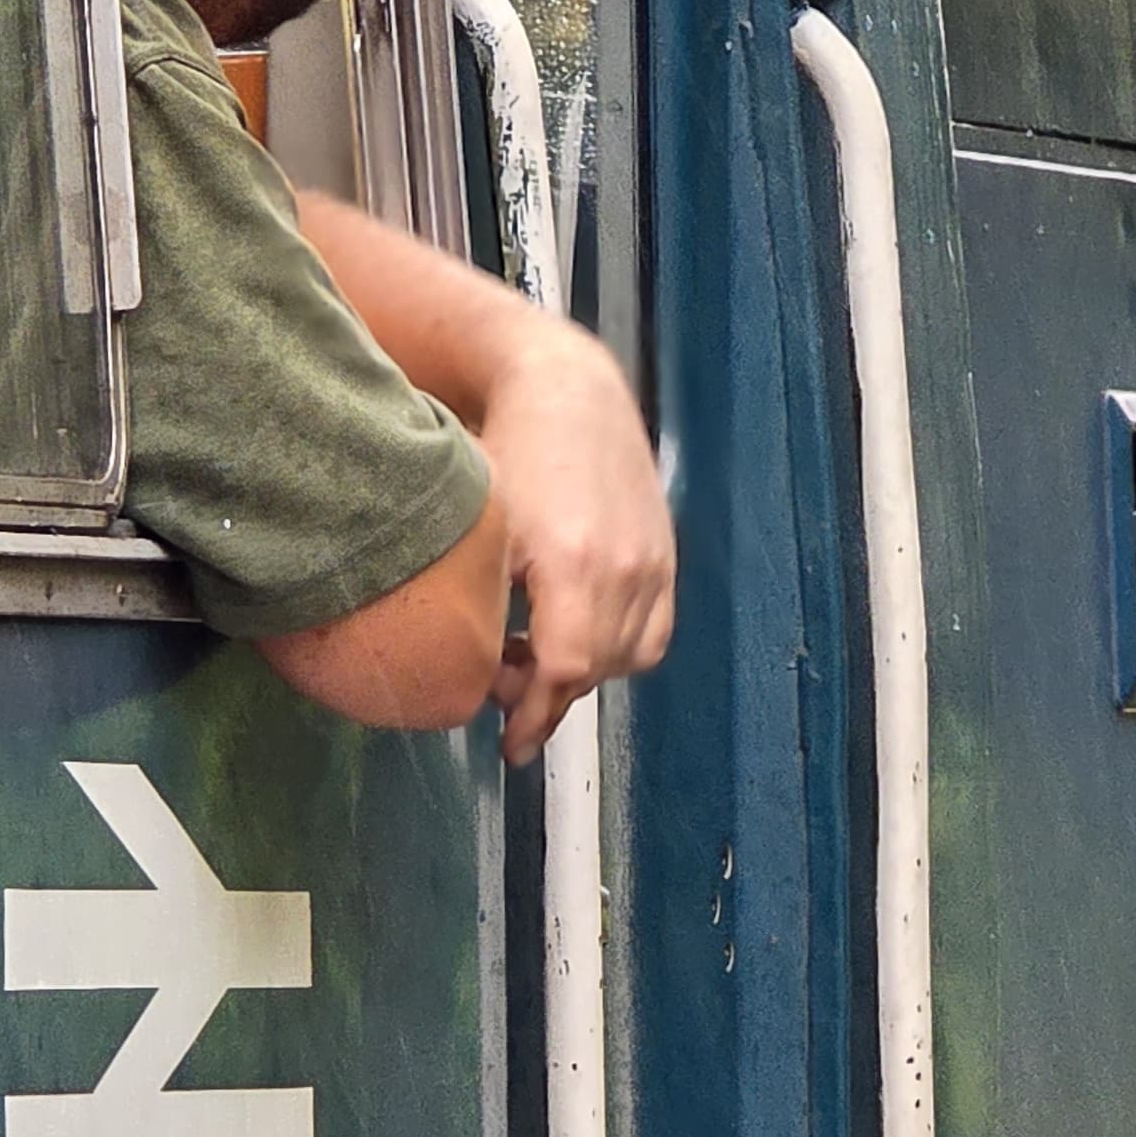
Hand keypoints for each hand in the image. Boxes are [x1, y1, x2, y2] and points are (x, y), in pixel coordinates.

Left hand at [479, 321, 674, 766]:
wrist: (567, 394)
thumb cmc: (505, 451)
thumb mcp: (478, 529)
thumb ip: (478, 606)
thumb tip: (469, 677)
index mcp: (571, 560)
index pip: (564, 668)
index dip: (535, 713)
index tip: (510, 742)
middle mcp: (623, 565)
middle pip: (594, 669)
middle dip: (546, 693)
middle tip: (502, 684)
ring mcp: (652, 561)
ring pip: (627, 657)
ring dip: (581, 673)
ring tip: (535, 655)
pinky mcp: (665, 556)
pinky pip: (653, 634)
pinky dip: (619, 650)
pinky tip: (580, 634)